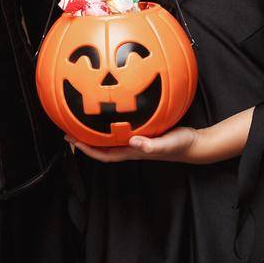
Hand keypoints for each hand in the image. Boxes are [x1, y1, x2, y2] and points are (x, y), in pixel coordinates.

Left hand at [66, 126, 216, 164]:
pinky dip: (113, 121)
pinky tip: (110, 108)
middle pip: (103, 146)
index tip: (73, 142)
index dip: (88, 150)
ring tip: (82, 118)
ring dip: (96, 131)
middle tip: (68, 129)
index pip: (105, 154)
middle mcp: (132, 146)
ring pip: (111, 137)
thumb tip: (135, 142)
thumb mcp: (167, 143)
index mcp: (133, 151)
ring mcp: (137, 140)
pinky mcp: (144, 131)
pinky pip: (123, 127)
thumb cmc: (181, 145)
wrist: (195, 143)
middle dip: (85, 141)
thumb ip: (151, 145)